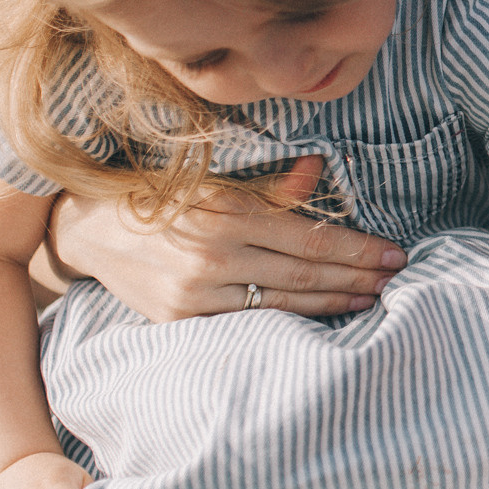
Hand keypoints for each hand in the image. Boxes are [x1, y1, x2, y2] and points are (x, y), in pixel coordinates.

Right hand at [46, 155, 404, 321]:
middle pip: (306, 272)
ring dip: (335, 302)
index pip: (311, 236)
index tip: (394, 253)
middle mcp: (216, 254)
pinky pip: (252, 321)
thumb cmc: (165, 199)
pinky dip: (292, 318)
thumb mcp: (218, 182)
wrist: (93, 231)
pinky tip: (322, 316)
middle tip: (396, 278)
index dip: (358, 248)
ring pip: (285, 301)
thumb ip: (274, 185)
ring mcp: (199, 292)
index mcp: (229, 211)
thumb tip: (320, 168)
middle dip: (358, 277)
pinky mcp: (184, 320)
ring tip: (371, 298)